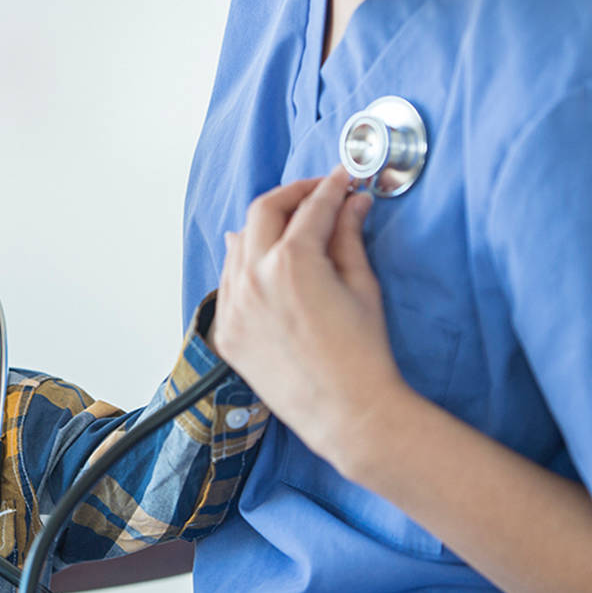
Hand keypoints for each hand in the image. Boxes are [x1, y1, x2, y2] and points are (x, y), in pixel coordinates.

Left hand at [210, 168, 412, 473]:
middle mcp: (254, 277)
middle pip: (263, 211)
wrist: (347, 412)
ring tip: (293, 228)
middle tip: (317, 194)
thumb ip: (349, 236)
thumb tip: (353, 202)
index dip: (330, 187)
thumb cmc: (363, 353)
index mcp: (292, 262)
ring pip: (239, 244)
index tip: (342, 179)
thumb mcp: (362, 285)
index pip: (311, 208)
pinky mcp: (228, 331)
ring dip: (265, 228)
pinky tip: (267, 266)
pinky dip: (246, 265)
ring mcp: (235, 305)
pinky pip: (229, 282)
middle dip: (292, 196)